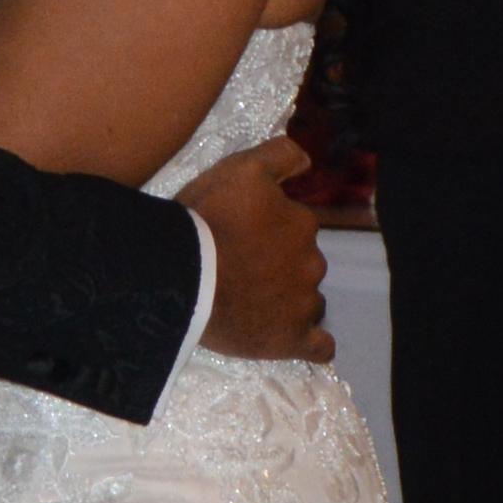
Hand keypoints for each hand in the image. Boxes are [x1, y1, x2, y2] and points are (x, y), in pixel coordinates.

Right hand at [176, 140, 334, 361]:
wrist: (183, 276)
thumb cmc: (208, 220)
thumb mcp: (241, 168)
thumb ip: (280, 155)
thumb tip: (308, 161)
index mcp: (302, 224)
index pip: (297, 226)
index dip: (270, 229)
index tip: (242, 235)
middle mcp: (312, 263)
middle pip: (302, 264)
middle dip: (280, 265)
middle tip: (240, 268)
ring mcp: (304, 305)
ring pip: (308, 300)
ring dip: (288, 299)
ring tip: (252, 303)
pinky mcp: (291, 340)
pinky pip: (319, 346)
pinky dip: (314, 343)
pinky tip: (301, 340)